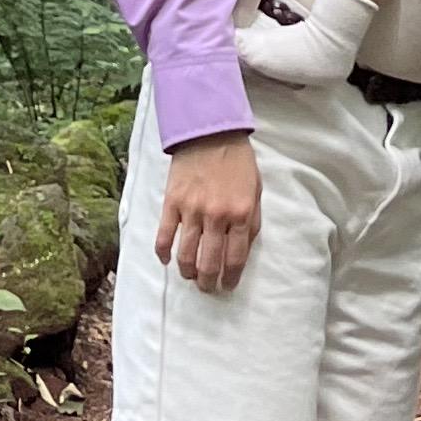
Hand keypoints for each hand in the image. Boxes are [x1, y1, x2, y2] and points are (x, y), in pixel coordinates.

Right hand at [156, 131, 262, 294]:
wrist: (210, 133)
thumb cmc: (237, 162)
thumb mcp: (256, 190)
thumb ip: (252, 222)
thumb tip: (243, 250)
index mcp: (241, 214)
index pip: (235, 258)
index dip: (230, 278)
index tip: (227, 287)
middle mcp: (216, 216)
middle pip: (209, 263)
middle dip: (208, 282)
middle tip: (207, 287)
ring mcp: (192, 211)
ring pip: (186, 255)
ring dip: (188, 273)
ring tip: (190, 277)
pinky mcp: (171, 203)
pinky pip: (164, 237)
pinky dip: (163, 253)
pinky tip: (167, 261)